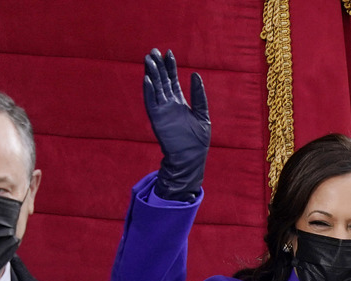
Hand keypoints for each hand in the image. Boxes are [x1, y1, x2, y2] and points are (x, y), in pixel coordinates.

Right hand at [143, 48, 209, 201]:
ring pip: (155, 88)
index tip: (168, 53)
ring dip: (151, 74)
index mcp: (180, 103)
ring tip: (148, 59)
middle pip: (162, 81)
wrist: (190, 159)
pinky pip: (151, 103)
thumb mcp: (203, 115)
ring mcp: (162, 111)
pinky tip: (147, 79)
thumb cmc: (198, 141)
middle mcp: (169, 105)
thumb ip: (199, 95)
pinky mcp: (157, 119)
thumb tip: (195, 74)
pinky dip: (148, 91)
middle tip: (153, 51)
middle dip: (158, 66)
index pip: (173, 80)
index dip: (170, 67)